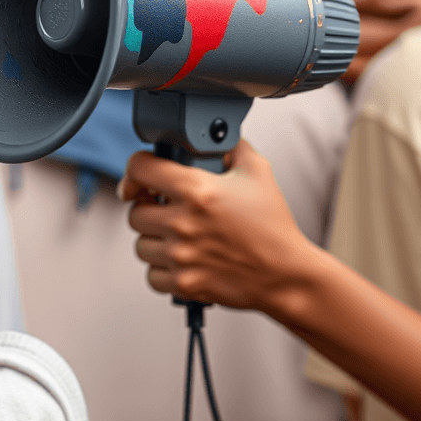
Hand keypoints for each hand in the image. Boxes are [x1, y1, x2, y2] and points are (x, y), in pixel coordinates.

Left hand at [117, 139, 313, 313]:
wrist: (286, 274)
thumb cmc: (274, 226)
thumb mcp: (258, 172)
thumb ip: (233, 146)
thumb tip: (219, 137)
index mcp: (197, 190)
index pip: (140, 169)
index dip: (136, 168)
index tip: (139, 176)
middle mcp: (183, 223)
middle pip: (135, 211)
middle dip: (149, 208)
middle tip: (166, 209)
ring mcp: (182, 256)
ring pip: (141, 245)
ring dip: (154, 240)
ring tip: (177, 236)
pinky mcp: (184, 284)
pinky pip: (152, 275)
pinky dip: (162, 270)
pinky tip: (182, 260)